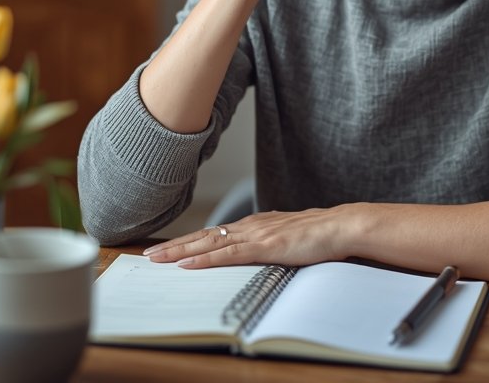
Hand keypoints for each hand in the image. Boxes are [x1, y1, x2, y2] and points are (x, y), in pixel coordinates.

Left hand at [144, 207, 351, 268]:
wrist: (339, 226)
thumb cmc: (319, 234)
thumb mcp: (287, 238)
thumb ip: (269, 243)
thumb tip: (258, 251)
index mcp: (254, 224)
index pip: (214, 234)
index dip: (189, 241)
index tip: (168, 248)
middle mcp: (249, 226)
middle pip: (203, 236)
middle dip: (174, 246)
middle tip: (149, 254)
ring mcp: (255, 235)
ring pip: (208, 243)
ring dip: (180, 251)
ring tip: (157, 259)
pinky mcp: (263, 246)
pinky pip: (227, 254)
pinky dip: (204, 259)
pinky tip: (187, 264)